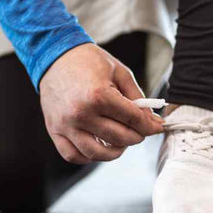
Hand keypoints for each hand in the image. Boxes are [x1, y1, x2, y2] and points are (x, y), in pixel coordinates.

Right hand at [40, 43, 163, 163]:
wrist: (54, 55)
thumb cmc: (89, 62)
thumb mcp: (120, 73)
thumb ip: (137, 98)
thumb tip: (151, 120)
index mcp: (99, 96)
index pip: (134, 120)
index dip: (151, 126)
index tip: (158, 127)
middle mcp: (81, 113)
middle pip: (120, 138)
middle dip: (137, 136)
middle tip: (140, 131)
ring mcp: (66, 125)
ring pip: (97, 153)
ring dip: (116, 151)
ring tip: (121, 141)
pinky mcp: (54, 130)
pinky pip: (73, 155)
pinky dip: (89, 156)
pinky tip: (99, 146)